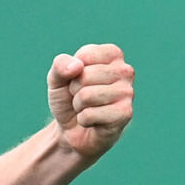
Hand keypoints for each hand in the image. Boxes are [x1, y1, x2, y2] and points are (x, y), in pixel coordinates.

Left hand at [48, 44, 134, 161]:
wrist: (71, 130)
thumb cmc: (68, 98)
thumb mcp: (57, 78)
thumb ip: (60, 65)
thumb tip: (77, 66)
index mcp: (112, 54)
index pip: (83, 57)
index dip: (72, 72)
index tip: (77, 80)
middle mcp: (125, 70)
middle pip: (85, 76)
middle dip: (75, 90)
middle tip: (82, 98)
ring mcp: (128, 92)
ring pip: (86, 96)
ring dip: (79, 106)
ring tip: (87, 108)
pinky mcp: (125, 113)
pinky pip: (90, 114)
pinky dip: (84, 120)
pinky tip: (93, 121)